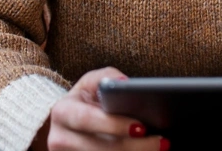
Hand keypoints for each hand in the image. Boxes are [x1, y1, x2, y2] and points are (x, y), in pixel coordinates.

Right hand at [41, 67, 167, 150]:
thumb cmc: (84, 100)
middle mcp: (60, 139)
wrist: (66, 123)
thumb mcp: (91, 83)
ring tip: (160, 147)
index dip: (114, 125)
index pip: (88, 120)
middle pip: (101, 149)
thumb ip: (107, 78)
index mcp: (62, 112)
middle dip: (134, 147)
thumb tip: (124, 83)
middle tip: (161, 142)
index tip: (141, 127)